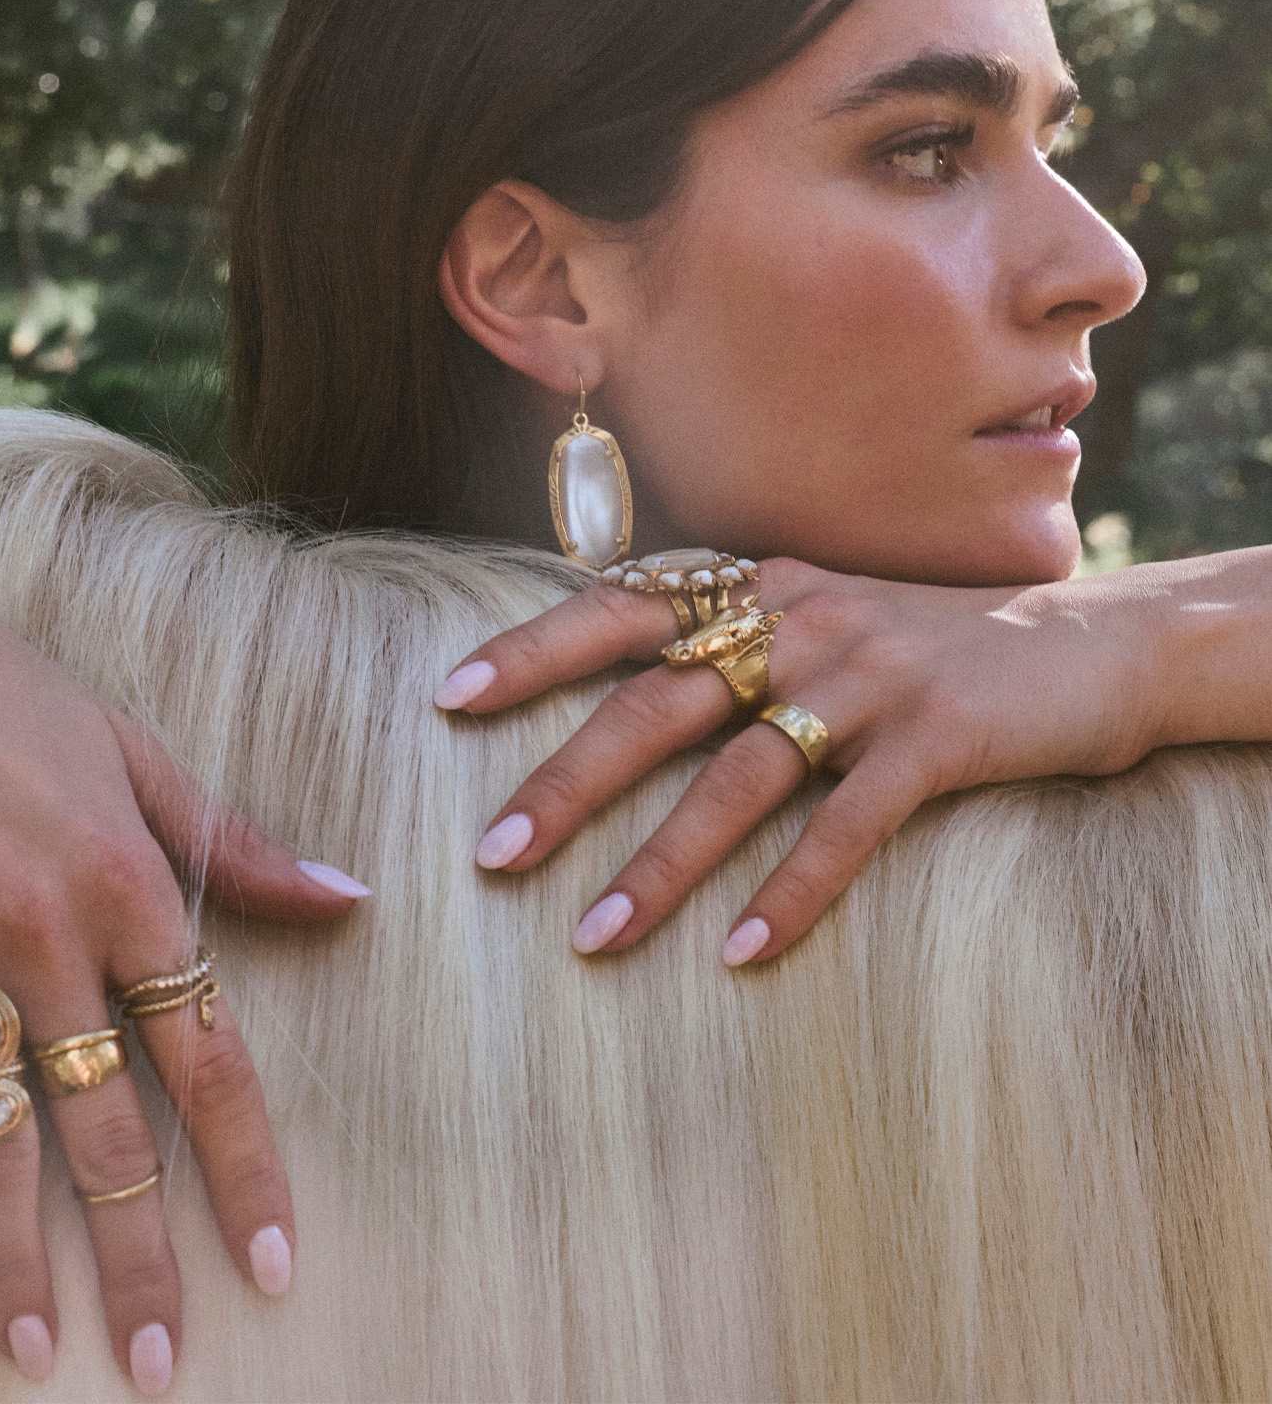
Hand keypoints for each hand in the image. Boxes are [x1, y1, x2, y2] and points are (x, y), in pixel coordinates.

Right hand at [0, 443, 369, 1390]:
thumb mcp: (132, 749)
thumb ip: (235, 842)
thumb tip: (349, 900)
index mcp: (130, 876)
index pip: (212, 1052)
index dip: (248, 1168)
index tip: (274, 1263)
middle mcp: (50, 926)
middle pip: (112, 1121)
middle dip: (145, 1252)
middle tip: (162, 1362)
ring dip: (23, 1256)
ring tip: (44, 1354)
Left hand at [440, 556, 1166, 965]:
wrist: (1088, 646)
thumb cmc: (930, 645)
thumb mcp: (824, 616)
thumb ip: (734, 636)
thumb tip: (620, 691)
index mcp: (761, 586)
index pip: (624, 608)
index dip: (534, 649)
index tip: (450, 696)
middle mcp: (801, 620)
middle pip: (657, 703)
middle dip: (566, 780)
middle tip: (491, 854)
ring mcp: (869, 676)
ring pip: (739, 775)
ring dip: (661, 862)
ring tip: (593, 937)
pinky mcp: (939, 737)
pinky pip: (848, 825)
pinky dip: (791, 890)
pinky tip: (740, 953)